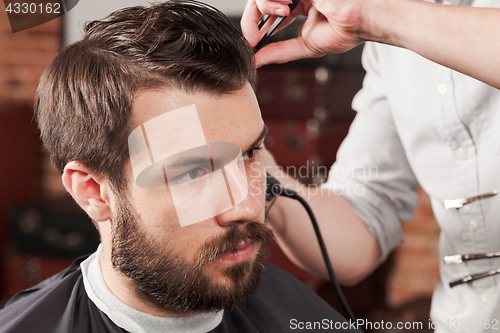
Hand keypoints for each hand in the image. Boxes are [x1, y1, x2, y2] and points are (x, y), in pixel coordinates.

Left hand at [241, 0, 368, 66]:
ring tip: (280, 14)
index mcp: (300, 5)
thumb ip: (279, 52)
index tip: (252, 42)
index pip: (269, 12)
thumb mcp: (305, 46)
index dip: (256, 25)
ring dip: (264, 6)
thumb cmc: (346, 30)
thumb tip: (257, 61)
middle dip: (251, 18)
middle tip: (253, 37)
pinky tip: (284, 7)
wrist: (361, 20)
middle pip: (262, 1)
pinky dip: (270, 0)